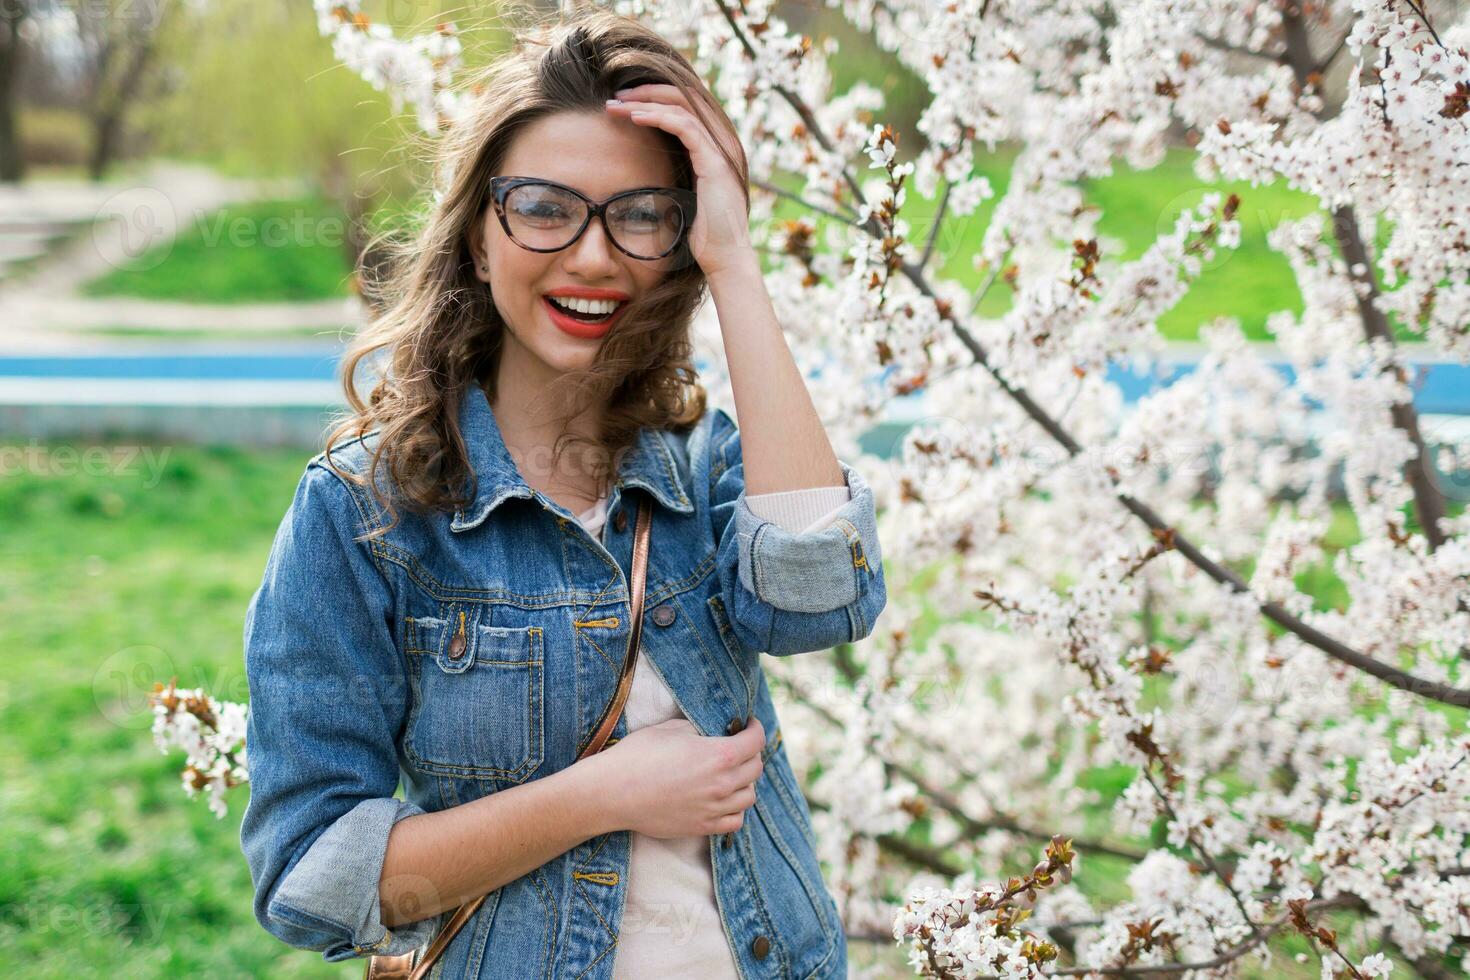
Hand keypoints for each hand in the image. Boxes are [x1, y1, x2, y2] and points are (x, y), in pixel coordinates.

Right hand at [591, 716, 764, 838]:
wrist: (613, 792)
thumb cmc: (638, 755)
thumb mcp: (672, 729)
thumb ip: (701, 730)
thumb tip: (714, 731)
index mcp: (718, 755)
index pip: (755, 741)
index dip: (756, 729)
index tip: (750, 725)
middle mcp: (722, 784)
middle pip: (755, 769)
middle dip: (751, 753)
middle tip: (740, 747)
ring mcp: (713, 809)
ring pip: (749, 796)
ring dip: (745, 783)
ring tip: (732, 774)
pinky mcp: (702, 827)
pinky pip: (735, 821)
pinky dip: (735, 809)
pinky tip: (724, 800)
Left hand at [604, 83, 754, 278]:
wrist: (725, 258)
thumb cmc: (704, 233)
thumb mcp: (685, 194)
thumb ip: (677, 172)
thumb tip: (649, 164)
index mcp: (716, 145)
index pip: (686, 105)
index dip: (654, 97)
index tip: (623, 103)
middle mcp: (723, 140)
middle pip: (684, 96)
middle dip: (647, 91)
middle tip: (615, 95)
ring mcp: (722, 149)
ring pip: (682, 106)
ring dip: (646, 101)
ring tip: (616, 104)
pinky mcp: (715, 162)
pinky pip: (685, 126)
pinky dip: (658, 117)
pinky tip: (634, 118)